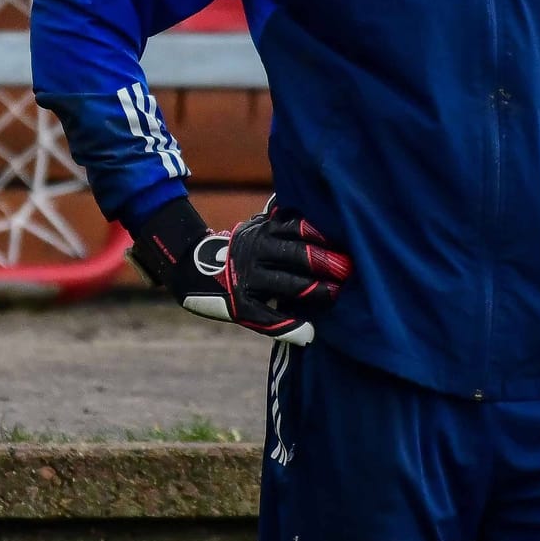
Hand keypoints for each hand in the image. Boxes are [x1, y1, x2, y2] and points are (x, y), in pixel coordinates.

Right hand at [126, 197, 353, 345]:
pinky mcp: (240, 305)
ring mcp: (248, 279)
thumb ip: (283, 223)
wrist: (190, 268)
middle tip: (349, 269)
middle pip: (296, 256)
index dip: (322, 235)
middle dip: (325, 262)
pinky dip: (290, 327)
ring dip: (314, 291)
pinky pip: (268, 318)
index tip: (347, 239)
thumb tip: (316, 206)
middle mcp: (256, 252)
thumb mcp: (256, 228)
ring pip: (287, 285)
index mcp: (263, 232)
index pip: (297, 229)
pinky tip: (309, 334)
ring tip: (335, 295)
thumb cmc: (239, 249)